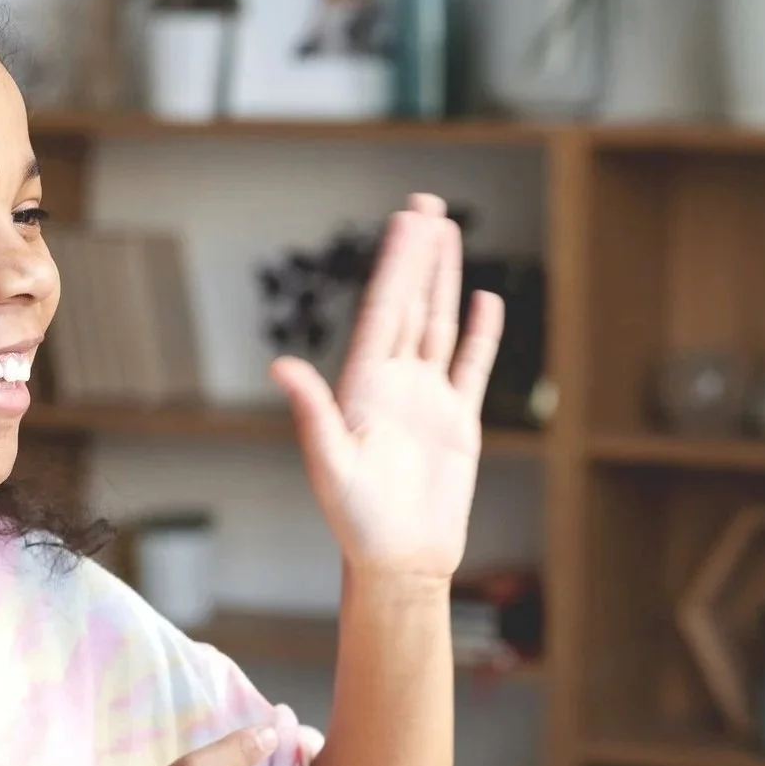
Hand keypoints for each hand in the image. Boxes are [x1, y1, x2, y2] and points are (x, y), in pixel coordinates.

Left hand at [269, 193, 505, 580]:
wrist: (400, 561)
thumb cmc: (356, 521)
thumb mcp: (330, 464)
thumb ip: (312, 412)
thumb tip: (281, 366)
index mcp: (362, 386)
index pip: (382, 311)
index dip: (395, 264)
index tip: (405, 221)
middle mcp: (394, 383)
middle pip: (409, 305)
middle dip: (418, 255)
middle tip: (425, 204)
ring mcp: (427, 399)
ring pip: (437, 325)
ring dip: (443, 280)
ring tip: (448, 234)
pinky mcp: (457, 422)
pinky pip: (470, 367)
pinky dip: (479, 334)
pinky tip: (483, 300)